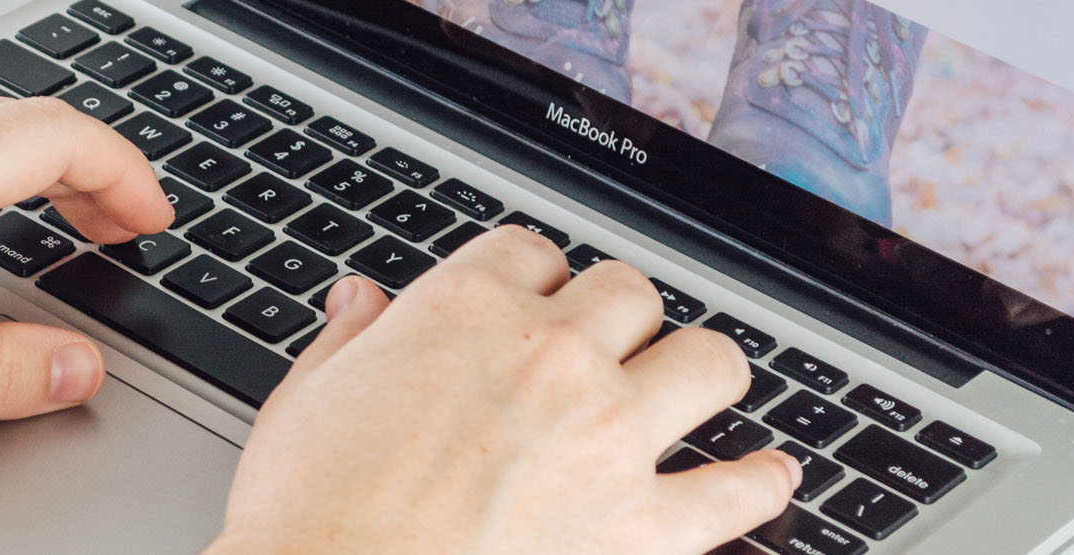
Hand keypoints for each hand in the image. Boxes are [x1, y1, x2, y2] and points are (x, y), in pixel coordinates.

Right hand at [207, 228, 800, 553]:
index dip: (530, 281)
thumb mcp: (304, 402)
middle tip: (602, 350)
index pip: (531, 253)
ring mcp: (607, 435)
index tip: (527, 305)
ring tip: (695, 386)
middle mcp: (550, 355)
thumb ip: (348, 342)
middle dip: (615, 318)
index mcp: (463, 311)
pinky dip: (761, 484)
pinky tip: (769, 477)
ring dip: (701, 372)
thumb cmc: (306, 512)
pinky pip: (737, 492)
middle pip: (628, 293)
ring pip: (708, 361)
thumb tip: (361, 304)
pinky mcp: (639, 525)